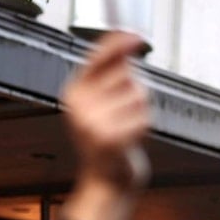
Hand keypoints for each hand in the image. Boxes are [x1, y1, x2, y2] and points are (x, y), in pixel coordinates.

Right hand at [61, 31, 150, 192]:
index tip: (135, 37)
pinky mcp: (112, 138)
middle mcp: (79, 106)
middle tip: (125, 112)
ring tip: (127, 126)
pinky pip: (145, 117)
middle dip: (136, 89)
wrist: (106, 182)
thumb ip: (109, 75)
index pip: (97, 57)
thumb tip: (125, 46)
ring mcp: (94, 122)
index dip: (118, 44)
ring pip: (139, 95)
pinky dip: (145, 127)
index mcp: (73, 93)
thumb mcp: (99, 104)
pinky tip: (132, 138)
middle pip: (126, 74)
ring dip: (141, 110)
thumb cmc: (107, 143)